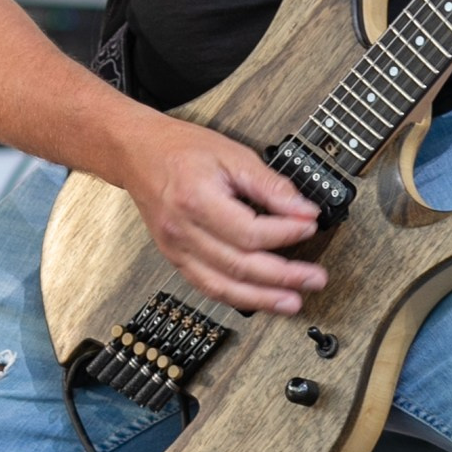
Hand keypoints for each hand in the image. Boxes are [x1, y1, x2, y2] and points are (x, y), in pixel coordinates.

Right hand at [124, 117, 326, 316]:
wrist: (136, 153)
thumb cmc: (179, 149)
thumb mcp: (231, 154)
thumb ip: (269, 185)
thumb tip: (302, 209)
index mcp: (196, 200)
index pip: (249, 231)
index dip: (285, 233)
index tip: (310, 226)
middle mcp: (183, 231)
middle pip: (240, 265)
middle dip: (283, 276)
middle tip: (315, 278)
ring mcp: (176, 249)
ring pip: (223, 286)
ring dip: (262, 299)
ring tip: (293, 302)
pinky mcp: (175, 258)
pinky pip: (207, 287)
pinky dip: (237, 297)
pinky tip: (260, 300)